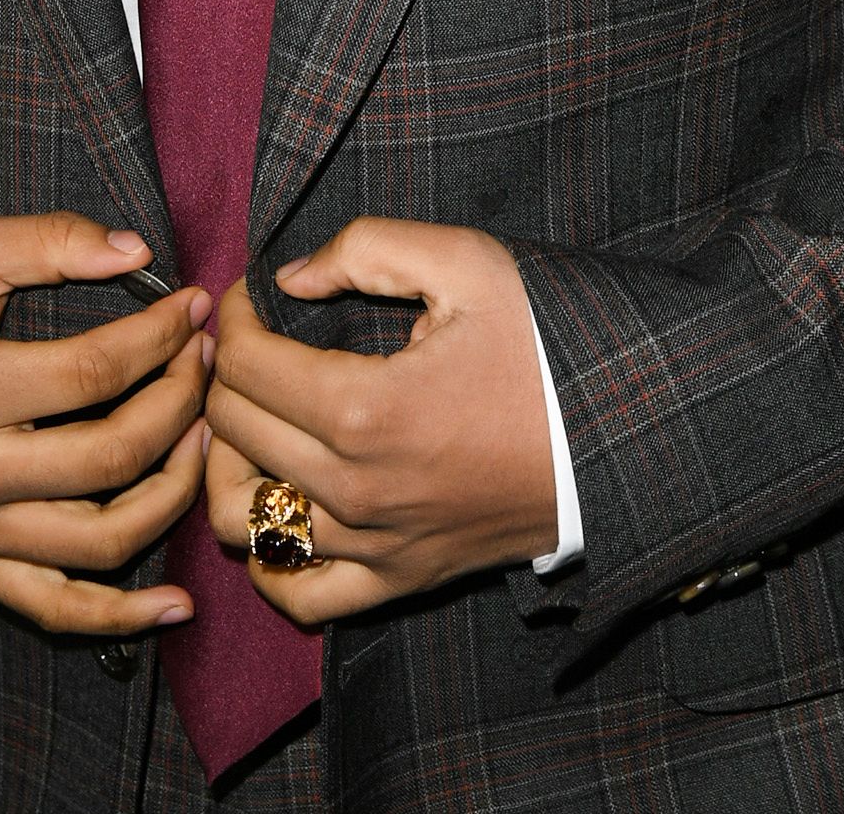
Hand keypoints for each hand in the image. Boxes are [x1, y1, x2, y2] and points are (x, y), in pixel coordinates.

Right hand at [0, 212, 212, 635]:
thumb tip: (136, 253)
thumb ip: (48, 240)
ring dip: (173, 491)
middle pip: (111, 456)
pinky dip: (122, 618)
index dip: (161, 337)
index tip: (193, 307)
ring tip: (201, 436)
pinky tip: (176, 604)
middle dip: (180, 403)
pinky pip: (57, 609)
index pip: (95, 372)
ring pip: (102, 541)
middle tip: (204, 361)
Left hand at [203, 217, 556, 625]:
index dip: (234, 315)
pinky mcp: (399, 579)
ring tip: (254, 417)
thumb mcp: (466, 263)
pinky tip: (281, 498)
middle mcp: (357, 490)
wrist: (618, 437)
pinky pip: (297, 593)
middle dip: (224, 373)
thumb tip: (288, 278)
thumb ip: (365, 249)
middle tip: (251, 339)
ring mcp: (375, 546)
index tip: (250, 293)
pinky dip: (269, 551)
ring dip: (229, 461)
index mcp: (366, 409)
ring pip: (242, 515)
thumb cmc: (543, 344)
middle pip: (233, 430)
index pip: (245, 363)